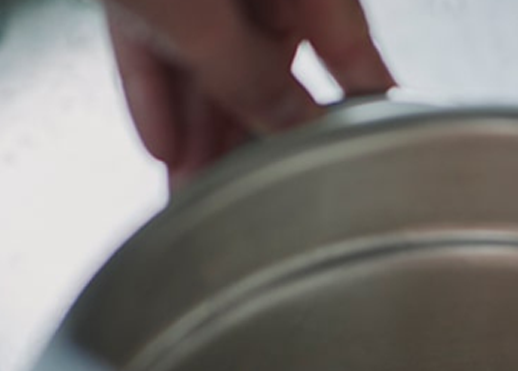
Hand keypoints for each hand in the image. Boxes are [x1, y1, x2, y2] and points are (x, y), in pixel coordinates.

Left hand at [106, 0, 394, 189]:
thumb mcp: (205, 18)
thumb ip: (252, 80)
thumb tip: (292, 127)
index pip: (351, 59)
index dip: (357, 115)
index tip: (360, 162)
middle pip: (268, 72)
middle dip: (249, 144)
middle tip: (246, 204)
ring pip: (209, 65)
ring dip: (198, 134)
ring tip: (192, 191)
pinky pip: (159, 43)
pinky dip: (158, 92)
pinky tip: (159, 142)